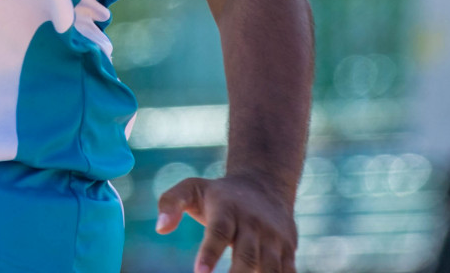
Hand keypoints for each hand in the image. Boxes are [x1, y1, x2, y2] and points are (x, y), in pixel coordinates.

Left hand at [157, 174, 296, 272]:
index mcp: (227, 209)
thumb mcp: (191, 188)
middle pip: (247, 256)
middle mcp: (253, 224)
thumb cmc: (218, 194)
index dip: (210, 253)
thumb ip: (170, 203)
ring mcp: (274, 238)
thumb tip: (160, 228)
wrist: (265, 185)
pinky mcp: (289, 250)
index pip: (219, 232)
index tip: (200, 272)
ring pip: (271, 268)